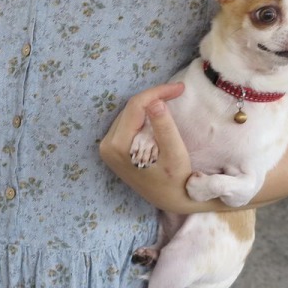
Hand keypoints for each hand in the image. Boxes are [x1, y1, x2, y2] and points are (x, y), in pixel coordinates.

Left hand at [99, 82, 195, 213]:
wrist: (170, 199)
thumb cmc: (175, 179)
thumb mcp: (174, 153)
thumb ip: (164, 127)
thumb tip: (155, 102)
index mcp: (118, 145)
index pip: (136, 106)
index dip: (158, 93)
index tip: (180, 88)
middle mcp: (107, 145)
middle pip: (131, 109)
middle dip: (154, 98)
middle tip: (177, 92)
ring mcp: (107, 148)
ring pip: (129, 114)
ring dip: (149, 106)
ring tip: (170, 102)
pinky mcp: (112, 149)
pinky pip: (128, 124)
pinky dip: (143, 117)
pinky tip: (158, 116)